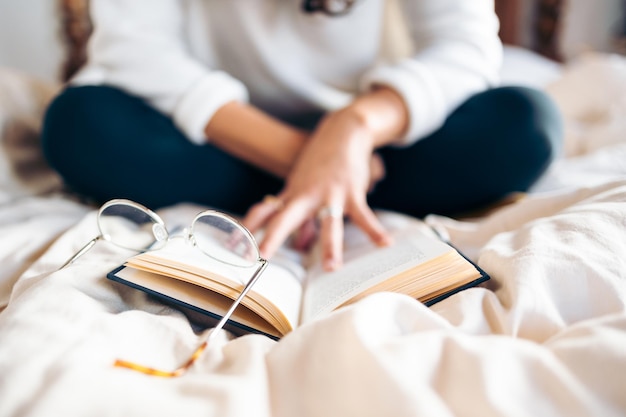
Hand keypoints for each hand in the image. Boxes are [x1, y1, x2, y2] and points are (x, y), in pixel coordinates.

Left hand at [243, 108, 391, 269]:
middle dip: (273, 237)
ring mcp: (330, 194)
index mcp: (292, 195)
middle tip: (261, 257)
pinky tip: (385, 243)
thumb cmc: (320, 163)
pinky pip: (363, 214)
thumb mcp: (302, 186)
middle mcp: (306, 196)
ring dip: (331, 246)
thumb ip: (300, 216)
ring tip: (331, 268)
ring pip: (329, 223)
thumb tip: (299, 244)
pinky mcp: (352, 191)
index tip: (233, 245)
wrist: (342, 131)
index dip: (249, 226)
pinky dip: (375, 230)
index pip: (264, 211)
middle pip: (286, 218)